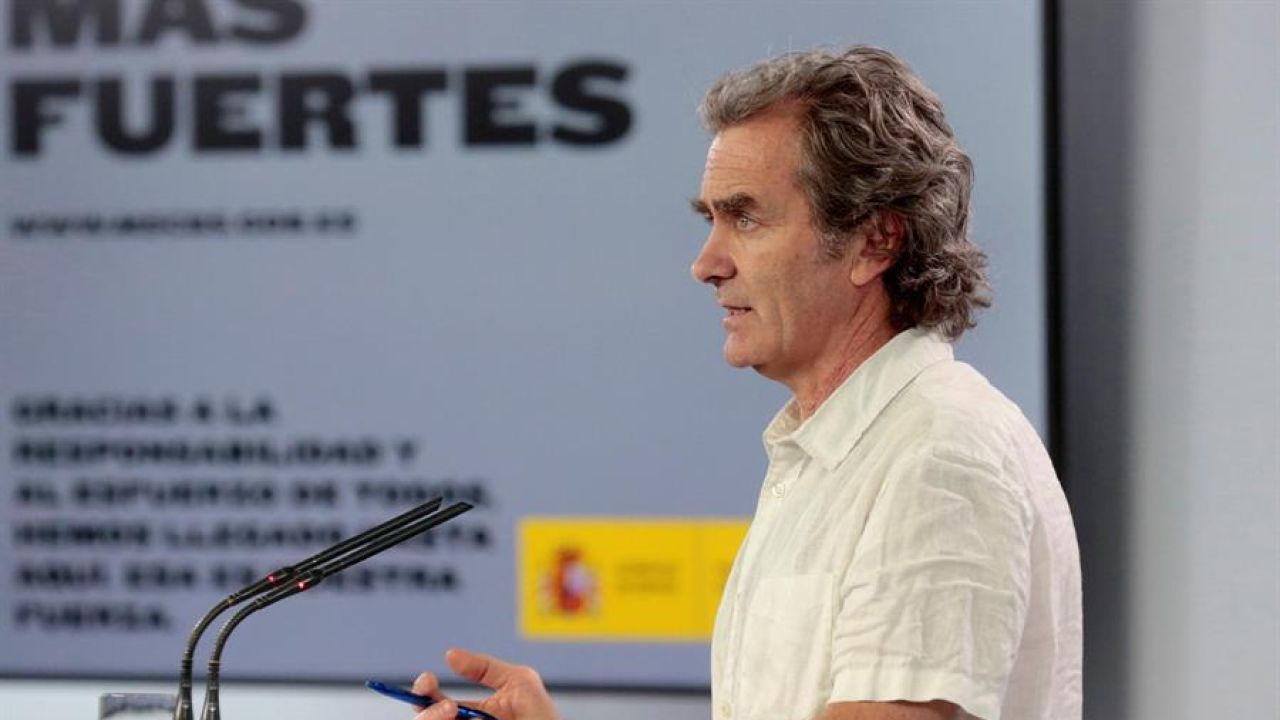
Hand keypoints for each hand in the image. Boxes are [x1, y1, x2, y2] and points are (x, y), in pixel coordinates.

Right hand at [411, 647, 558, 719]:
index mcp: (469, 713)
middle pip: (423, 719)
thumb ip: (485, 667)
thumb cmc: (542, 719)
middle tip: (447, 704)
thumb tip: (450, 654)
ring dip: (433, 719)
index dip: (424, 691)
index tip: (429, 680)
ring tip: (453, 711)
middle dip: (425, 709)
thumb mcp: (519, 683)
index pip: (433, 703)